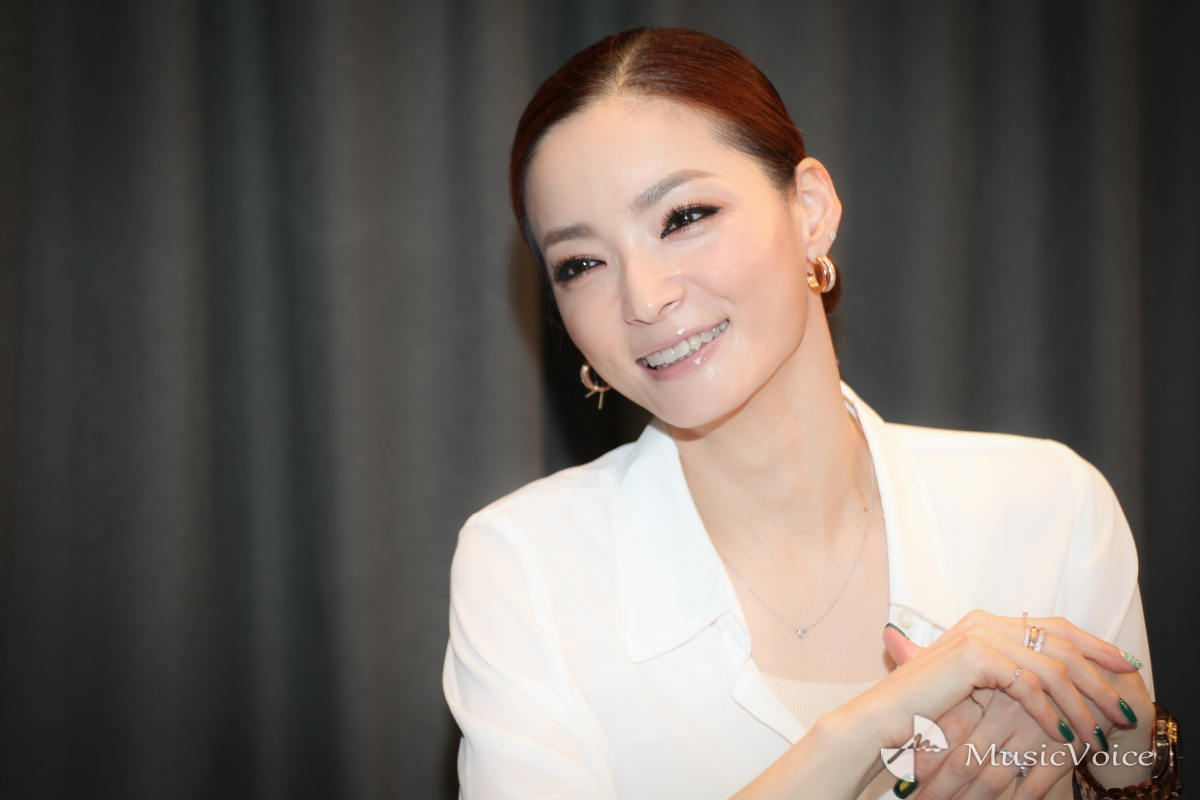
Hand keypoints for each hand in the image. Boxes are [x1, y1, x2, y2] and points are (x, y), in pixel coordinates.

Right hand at [884, 612, 1149, 798]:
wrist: (885, 717)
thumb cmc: (926, 708)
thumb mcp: (977, 689)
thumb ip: (1012, 675)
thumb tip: (1054, 685)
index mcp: (987, 622)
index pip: (1054, 626)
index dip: (1095, 645)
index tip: (1126, 668)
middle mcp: (985, 621)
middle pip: (1062, 643)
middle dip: (1101, 678)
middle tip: (1125, 709)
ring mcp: (980, 635)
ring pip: (1052, 668)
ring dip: (1081, 705)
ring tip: (1097, 734)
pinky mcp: (976, 656)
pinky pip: (1029, 686)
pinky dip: (1051, 714)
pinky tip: (1063, 736)